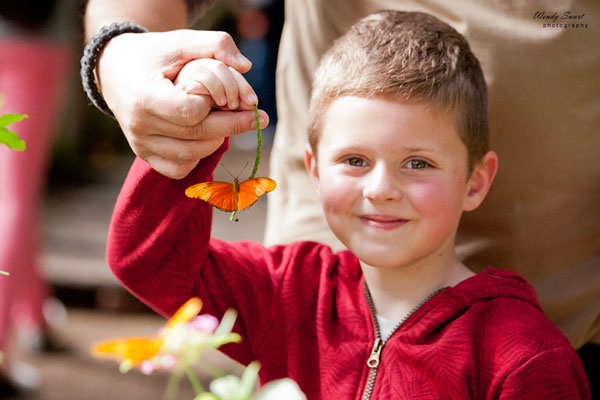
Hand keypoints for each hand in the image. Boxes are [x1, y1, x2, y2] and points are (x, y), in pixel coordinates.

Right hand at [97, 29, 268, 178]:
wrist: (114, 71)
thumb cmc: (152, 54)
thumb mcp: (180, 40)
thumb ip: (215, 44)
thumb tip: (246, 66)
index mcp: (145, 96)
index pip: (192, 112)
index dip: (214, 103)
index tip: (224, 94)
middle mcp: (140, 126)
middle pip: (198, 136)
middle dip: (232, 125)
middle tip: (255, 115)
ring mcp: (141, 145)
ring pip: (192, 155)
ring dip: (218, 140)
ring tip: (227, 122)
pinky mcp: (146, 156)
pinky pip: (179, 168)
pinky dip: (199, 156)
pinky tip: (205, 137)